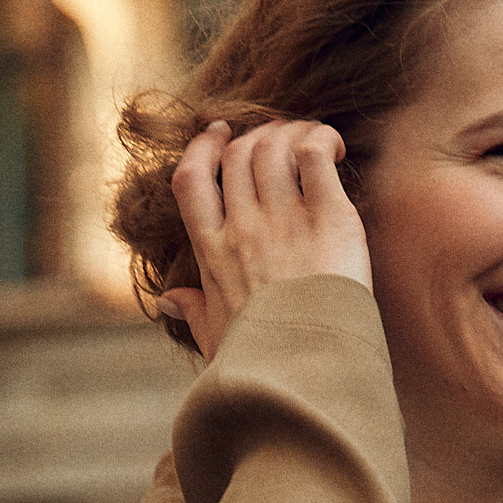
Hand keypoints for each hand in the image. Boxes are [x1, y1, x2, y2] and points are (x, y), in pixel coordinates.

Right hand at [159, 118, 371, 359]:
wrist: (310, 370)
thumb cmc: (264, 361)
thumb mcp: (217, 337)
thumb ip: (193, 312)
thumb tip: (169, 301)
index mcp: (212, 253)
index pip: (191, 179)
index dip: (203, 147)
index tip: (220, 133)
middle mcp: (243, 229)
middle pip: (239, 155)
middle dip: (257, 135)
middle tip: (279, 138)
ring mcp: (284, 221)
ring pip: (274, 147)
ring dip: (291, 132)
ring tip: (310, 139)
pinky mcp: (329, 218)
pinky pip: (314, 156)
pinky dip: (320, 139)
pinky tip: (333, 149)